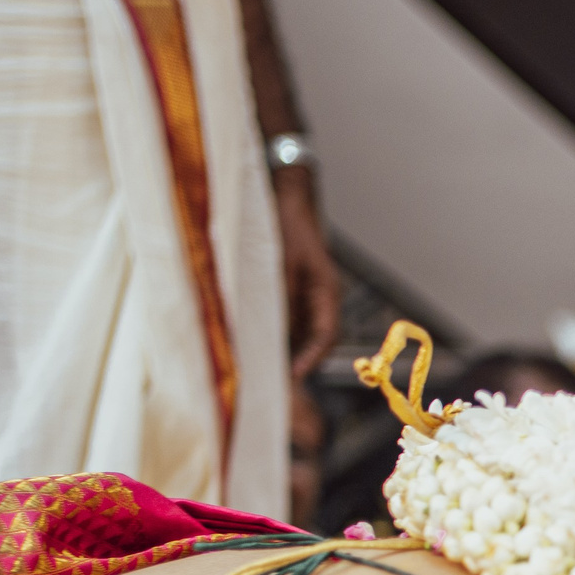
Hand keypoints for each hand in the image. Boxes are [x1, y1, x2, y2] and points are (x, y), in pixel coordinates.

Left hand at [273, 168, 340, 379]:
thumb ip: (277, 297)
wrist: (283, 193)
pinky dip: (269, 331)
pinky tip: (248, 339)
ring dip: (279, 347)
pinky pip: (281, 318)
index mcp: (325, 291)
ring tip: (255, 366)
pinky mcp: (287, 290)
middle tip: (269, 381)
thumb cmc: (284, 222)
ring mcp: (303, 295)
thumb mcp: (279, 262)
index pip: (326, 335)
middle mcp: (317, 298)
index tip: (291, 376)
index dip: (311, 359)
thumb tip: (266, 332)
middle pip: (310, 339)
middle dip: (292, 360)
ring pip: (295, 331)